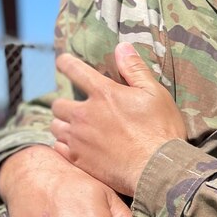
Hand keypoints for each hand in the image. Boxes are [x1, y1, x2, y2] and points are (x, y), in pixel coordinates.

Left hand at [51, 43, 186, 196]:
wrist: (157, 170)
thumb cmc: (161, 130)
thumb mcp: (155, 94)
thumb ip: (135, 69)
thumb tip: (121, 46)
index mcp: (103, 93)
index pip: (74, 70)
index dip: (66, 63)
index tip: (63, 63)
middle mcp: (84, 114)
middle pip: (58, 103)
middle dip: (65, 103)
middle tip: (77, 108)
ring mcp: (79, 139)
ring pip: (55, 126)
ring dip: (63, 125)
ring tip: (75, 129)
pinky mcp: (79, 160)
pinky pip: (58, 148)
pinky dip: (64, 145)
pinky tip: (76, 146)